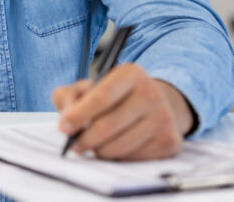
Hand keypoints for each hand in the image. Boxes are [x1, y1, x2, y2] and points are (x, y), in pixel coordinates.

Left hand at [52, 63, 192, 159]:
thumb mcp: (88, 87)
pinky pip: (134, 158)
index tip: (63, 128)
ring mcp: (164, 118)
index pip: (101, 97)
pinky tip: (116, 148)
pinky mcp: (170, 142)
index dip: (79, 115)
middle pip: (108, 125)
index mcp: (130, 74)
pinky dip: (118, 157)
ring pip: (120, 146)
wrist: (154, 105)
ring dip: (100, 151)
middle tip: (74, 145)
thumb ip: (68, 96)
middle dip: (85, 139)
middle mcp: (151, 93)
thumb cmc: (113, 97)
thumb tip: (65, 119)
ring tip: (94, 145)